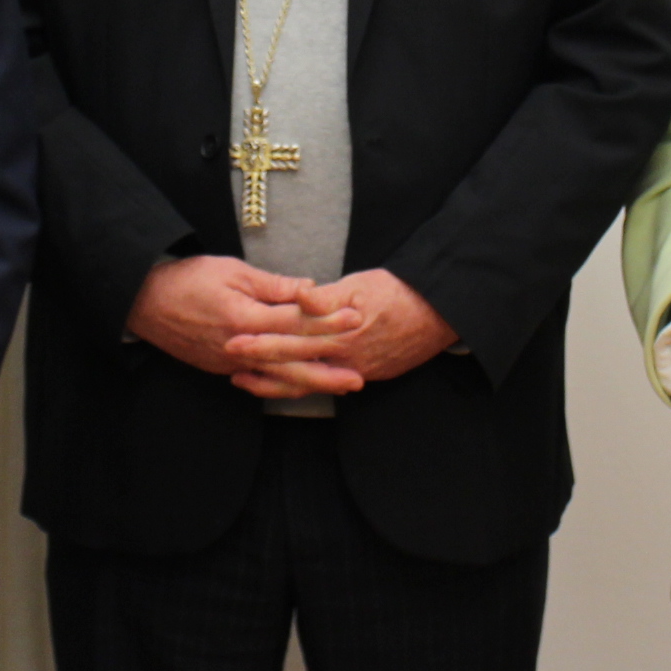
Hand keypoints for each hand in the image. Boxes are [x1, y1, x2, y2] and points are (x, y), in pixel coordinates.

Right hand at [129, 254, 362, 397]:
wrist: (145, 301)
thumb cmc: (188, 279)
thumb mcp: (232, 271)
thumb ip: (273, 285)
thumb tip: (309, 290)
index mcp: (244, 317)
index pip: (295, 322)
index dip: (327, 321)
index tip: (355, 318)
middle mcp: (239, 346)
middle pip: (291, 360)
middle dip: (327, 367)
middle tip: (359, 374)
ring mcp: (229, 362)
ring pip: (277, 377)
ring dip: (310, 383)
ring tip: (339, 388)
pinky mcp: (220, 368)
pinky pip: (257, 379)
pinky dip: (282, 384)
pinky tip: (301, 386)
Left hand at [230, 269, 459, 388]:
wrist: (439, 315)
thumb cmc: (398, 292)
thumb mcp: (360, 286)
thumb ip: (325, 298)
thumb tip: (298, 298)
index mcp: (339, 332)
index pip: (292, 337)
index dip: (262, 339)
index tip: (235, 338)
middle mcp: (345, 356)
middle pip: (294, 363)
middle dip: (260, 364)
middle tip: (231, 361)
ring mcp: (356, 369)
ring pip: (309, 381)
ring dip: (276, 382)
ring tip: (247, 381)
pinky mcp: (367, 374)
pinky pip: (328, 383)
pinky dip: (303, 384)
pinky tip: (286, 383)